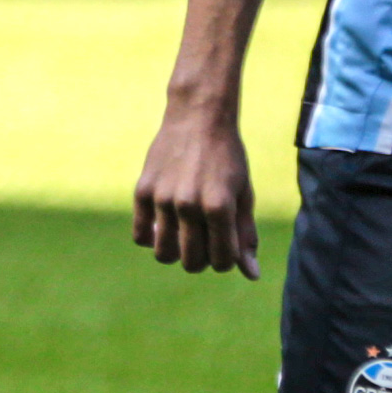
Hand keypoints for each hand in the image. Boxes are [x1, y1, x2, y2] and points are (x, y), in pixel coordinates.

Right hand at [135, 98, 255, 277]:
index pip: (222, 261)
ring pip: (164, 254)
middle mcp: (189, 205)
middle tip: (205, 241)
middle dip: (202, 260)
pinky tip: (164, 226)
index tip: (225, 246)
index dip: (226, 260)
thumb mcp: (243, 194)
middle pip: (192, 263)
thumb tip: (251, 275)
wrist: (198, 117)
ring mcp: (163, 198)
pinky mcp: (143, 190)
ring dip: (176, 254)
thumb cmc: (227, 157)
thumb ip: (246, 235)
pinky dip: (152, 239)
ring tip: (183, 237)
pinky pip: (140, 235)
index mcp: (219, 207)